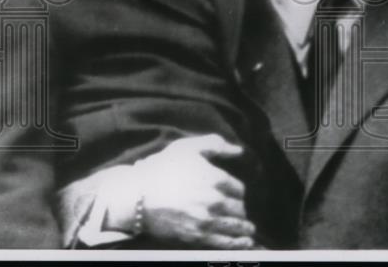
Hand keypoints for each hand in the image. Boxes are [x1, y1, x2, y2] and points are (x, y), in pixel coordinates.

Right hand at [133, 134, 255, 247]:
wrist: (137, 196)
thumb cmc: (162, 169)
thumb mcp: (189, 147)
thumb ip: (216, 145)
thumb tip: (239, 150)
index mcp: (216, 178)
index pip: (239, 189)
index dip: (238, 192)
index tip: (235, 194)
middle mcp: (215, 201)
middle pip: (238, 208)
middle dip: (240, 209)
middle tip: (241, 211)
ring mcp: (206, 220)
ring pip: (235, 226)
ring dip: (244, 229)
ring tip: (249, 231)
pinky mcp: (196, 236)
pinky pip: (222, 242)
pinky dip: (236, 243)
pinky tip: (244, 243)